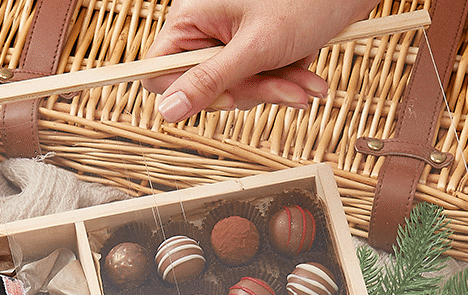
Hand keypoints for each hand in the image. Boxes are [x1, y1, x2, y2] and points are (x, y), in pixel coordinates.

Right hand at [142, 0, 377, 121]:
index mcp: (191, 16)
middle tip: (284, 89)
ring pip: (236, 89)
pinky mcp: (252, 48)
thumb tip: (167, 111)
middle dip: (251, 92)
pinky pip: (256, 81)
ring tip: (307, 84)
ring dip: (274, 90)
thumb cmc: (305, 2)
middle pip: (205, 86)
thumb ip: (209, 82)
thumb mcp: (254, 49)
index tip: (224, 99)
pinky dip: (283, 83)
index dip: (186, 93)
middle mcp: (205, 26)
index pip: (159, 70)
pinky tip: (308, 79)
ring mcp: (229, 38)